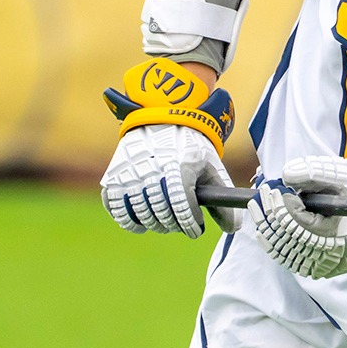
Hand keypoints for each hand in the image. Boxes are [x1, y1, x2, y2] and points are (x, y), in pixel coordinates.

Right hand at [100, 123, 231, 236]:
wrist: (161, 118)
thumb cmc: (190, 147)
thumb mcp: (210, 167)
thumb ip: (222, 198)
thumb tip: (232, 229)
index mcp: (180, 167)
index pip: (183, 208)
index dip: (191, 224)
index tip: (196, 229)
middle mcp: (153, 170)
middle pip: (162, 214)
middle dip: (174, 225)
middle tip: (180, 223)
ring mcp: (130, 174)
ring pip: (140, 215)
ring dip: (155, 224)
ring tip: (164, 221)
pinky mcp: (114, 176)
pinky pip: (117, 208)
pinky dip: (128, 220)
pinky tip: (140, 223)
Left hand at [249, 154, 346, 284]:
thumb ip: (315, 172)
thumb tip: (286, 174)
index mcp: (330, 233)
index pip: (291, 220)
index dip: (276, 202)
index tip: (270, 187)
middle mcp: (324, 254)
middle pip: (283, 237)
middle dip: (269, 215)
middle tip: (260, 196)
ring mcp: (323, 263)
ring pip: (285, 252)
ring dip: (269, 230)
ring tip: (260, 211)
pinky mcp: (324, 266)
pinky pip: (294, 259)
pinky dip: (280, 245)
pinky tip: (270, 231)